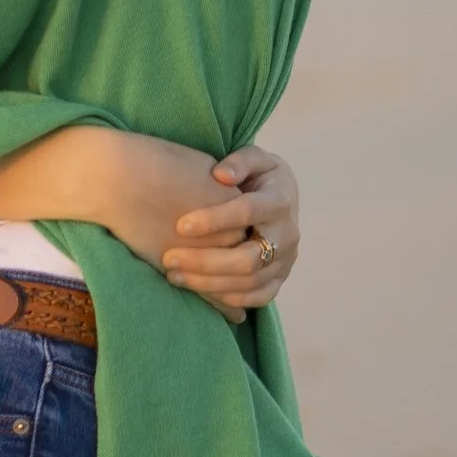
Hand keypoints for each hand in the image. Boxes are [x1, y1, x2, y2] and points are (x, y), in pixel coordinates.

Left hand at [160, 146, 300, 320]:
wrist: (282, 197)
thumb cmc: (257, 175)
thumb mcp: (255, 158)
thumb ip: (239, 161)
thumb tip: (220, 175)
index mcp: (279, 201)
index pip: (247, 213)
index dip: (214, 220)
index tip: (180, 225)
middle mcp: (287, 235)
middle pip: (248, 259)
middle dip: (205, 262)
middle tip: (169, 258)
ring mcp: (286, 261)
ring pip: (249, 282)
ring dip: (208, 283)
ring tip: (173, 275)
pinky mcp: (280, 279)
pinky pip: (257, 297)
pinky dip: (227, 298)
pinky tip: (196, 290)